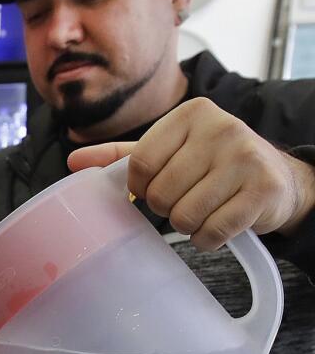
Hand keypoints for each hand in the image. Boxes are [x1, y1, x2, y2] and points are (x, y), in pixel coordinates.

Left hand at [67, 97, 314, 250]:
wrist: (280, 178)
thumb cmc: (214, 164)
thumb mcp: (169, 150)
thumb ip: (121, 156)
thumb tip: (73, 161)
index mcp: (191, 113)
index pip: (139, 163)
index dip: (140, 187)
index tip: (152, 189)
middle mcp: (221, 128)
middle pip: (161, 193)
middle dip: (166, 208)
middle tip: (185, 200)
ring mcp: (246, 158)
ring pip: (185, 216)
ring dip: (188, 226)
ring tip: (204, 211)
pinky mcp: (264, 190)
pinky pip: (213, 231)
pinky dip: (208, 239)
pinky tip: (219, 225)